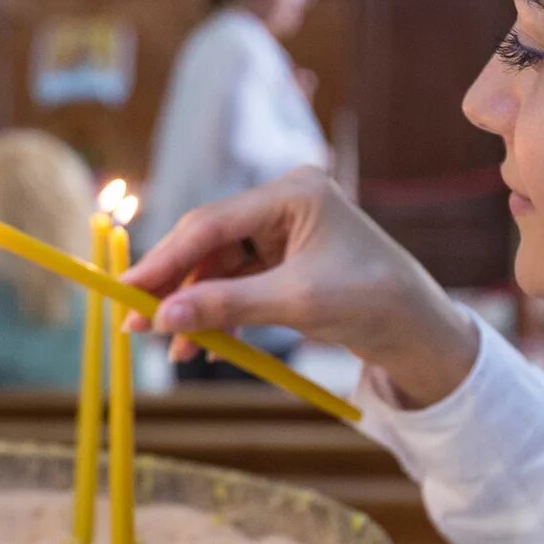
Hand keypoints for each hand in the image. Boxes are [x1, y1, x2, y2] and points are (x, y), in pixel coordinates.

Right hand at [121, 169, 480, 407]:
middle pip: (208, 243)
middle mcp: (284, 203)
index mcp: (294, 193)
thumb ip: (226, 306)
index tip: (126, 291)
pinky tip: (206, 345)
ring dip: (194, 309)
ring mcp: (282, 231)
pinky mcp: (283, 260)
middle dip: (173, 287)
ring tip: (177, 350)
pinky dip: (218, 313)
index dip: (165, 260)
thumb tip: (161, 318)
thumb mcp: (295, 304)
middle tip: (133, 323)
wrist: (417, 328)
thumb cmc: (371, 301)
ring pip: (217, 268)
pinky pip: (235, 283)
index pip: (212, 223)